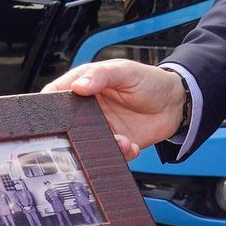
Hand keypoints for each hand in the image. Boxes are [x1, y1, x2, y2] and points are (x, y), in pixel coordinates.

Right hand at [42, 59, 183, 159]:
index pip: (56, 95)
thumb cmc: (149, 80)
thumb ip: (101, 76)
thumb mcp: (125, 71)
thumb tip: (78, 86)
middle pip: (67, 124)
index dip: (48, 104)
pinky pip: (110, 154)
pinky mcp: (116, 143)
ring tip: (119, 140)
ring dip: (100, 145)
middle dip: (72, 133)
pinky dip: (119, 153)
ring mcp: (102, 127)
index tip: (52, 114)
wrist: (176, 102)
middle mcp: (89, 109)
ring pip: (87, 143)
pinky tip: (130, 145)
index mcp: (85, 85)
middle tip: (85, 135)